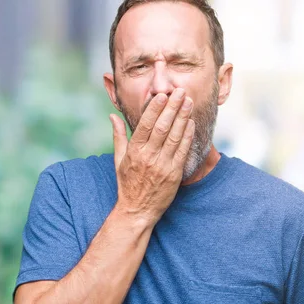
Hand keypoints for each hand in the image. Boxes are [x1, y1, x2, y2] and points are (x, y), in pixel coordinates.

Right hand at [109, 88, 194, 226]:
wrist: (137, 210)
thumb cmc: (128, 184)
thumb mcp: (118, 160)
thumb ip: (118, 136)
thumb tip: (112, 116)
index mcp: (134, 152)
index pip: (145, 125)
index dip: (155, 109)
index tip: (163, 95)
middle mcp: (148, 157)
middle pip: (162, 127)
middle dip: (173, 108)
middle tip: (181, 92)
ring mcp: (162, 166)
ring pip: (174, 137)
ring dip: (183, 118)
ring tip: (189, 102)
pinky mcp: (174, 174)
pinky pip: (182, 151)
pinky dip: (187, 136)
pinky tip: (191, 123)